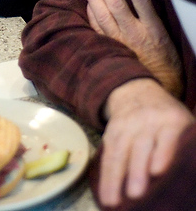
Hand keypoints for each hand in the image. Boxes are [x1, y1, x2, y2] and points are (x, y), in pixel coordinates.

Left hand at [84, 0, 182, 96]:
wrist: (159, 86)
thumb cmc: (164, 59)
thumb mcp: (164, 36)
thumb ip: (150, 18)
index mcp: (153, 30)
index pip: (141, 1)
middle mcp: (135, 35)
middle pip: (117, 6)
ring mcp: (121, 44)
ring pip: (104, 17)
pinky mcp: (110, 51)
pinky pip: (97, 31)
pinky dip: (91, 16)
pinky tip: (88, 4)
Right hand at [100, 78, 193, 205]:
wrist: (137, 91)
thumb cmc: (167, 118)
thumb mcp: (183, 123)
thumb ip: (188, 145)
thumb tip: (192, 173)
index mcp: (169, 119)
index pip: (166, 136)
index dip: (162, 152)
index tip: (158, 170)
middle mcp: (145, 120)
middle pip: (140, 146)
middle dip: (136, 170)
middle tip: (136, 194)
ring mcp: (125, 126)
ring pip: (119, 152)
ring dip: (115, 178)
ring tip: (113, 202)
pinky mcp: (110, 133)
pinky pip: (107, 156)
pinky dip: (105, 176)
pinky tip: (105, 194)